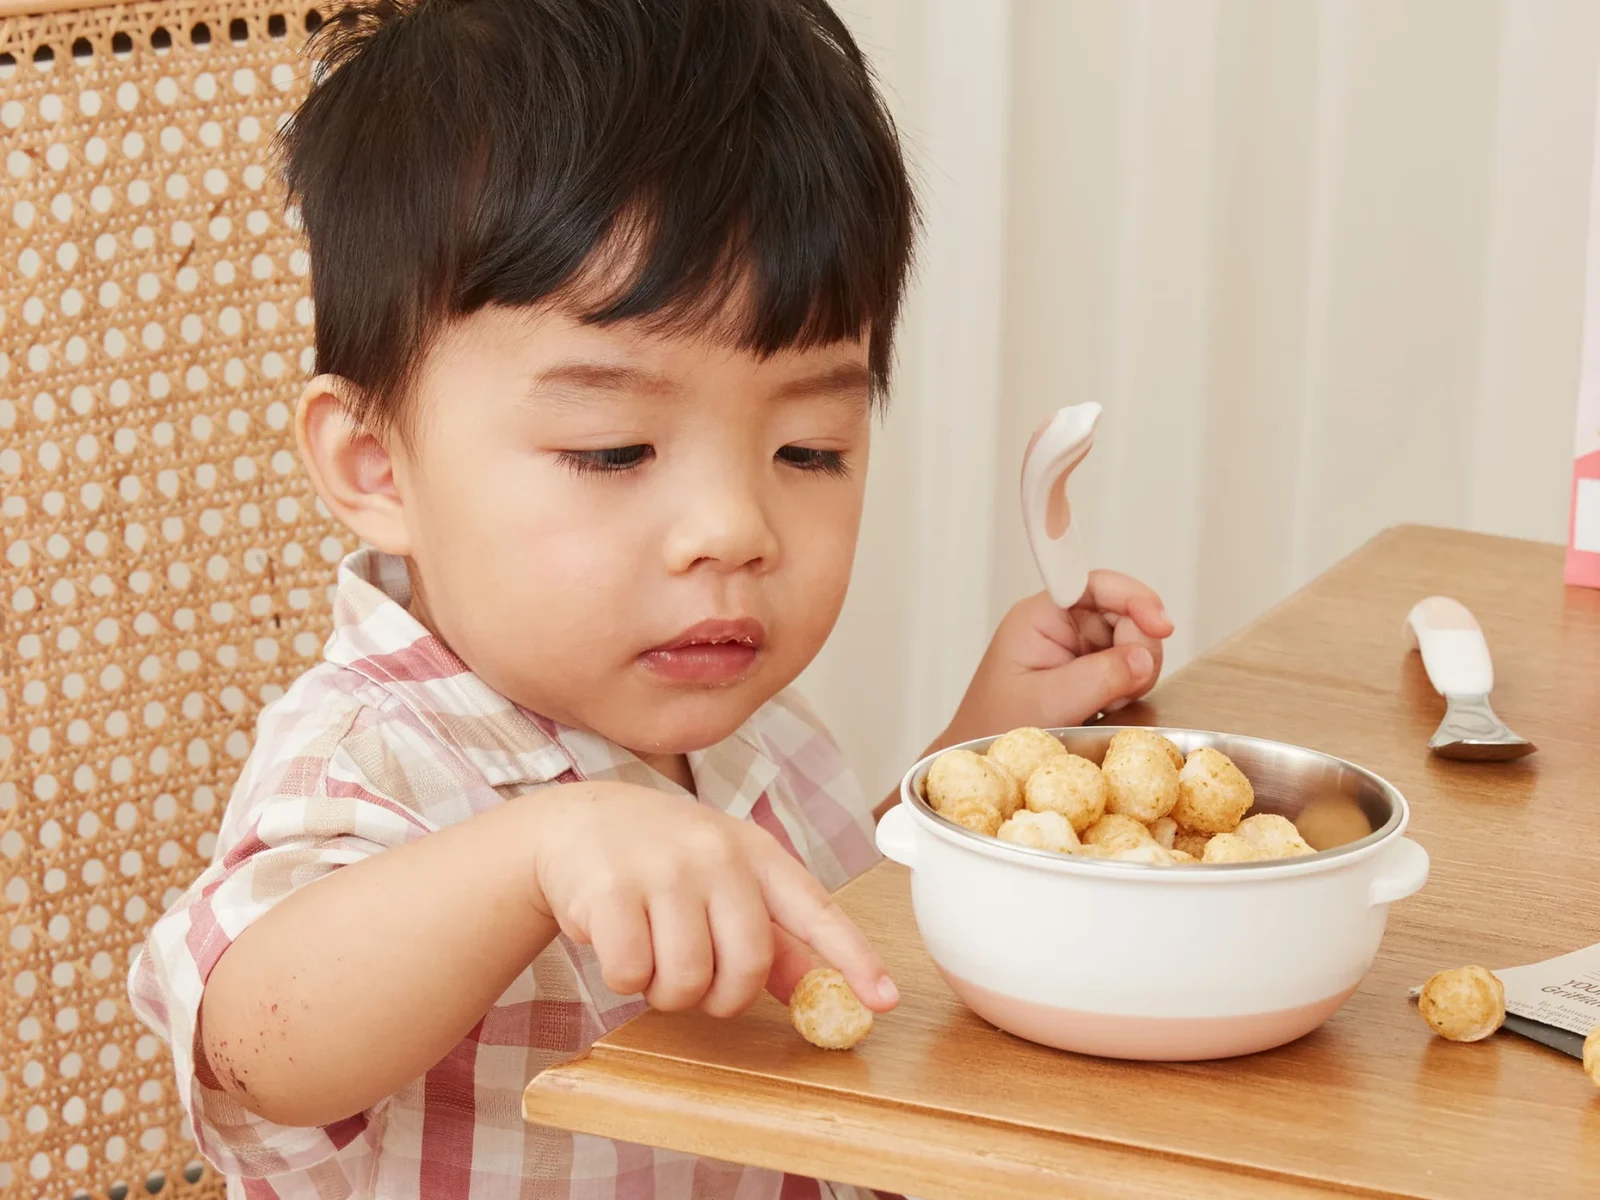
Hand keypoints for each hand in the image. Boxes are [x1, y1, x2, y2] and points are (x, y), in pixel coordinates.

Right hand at [527, 784, 897, 1017]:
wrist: (575, 823)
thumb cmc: (662, 861)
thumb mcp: (724, 881)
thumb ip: (771, 936)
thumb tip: (816, 990)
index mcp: (755, 854)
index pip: (815, 909)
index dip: (853, 957)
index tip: (884, 1000)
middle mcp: (717, 854)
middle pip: (748, 965)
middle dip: (721, 997)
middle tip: (698, 985)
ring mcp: (663, 868)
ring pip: (688, 980)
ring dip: (667, 991)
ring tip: (651, 955)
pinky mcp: (611, 889)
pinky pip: (632, 974)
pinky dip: (624, 978)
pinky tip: (614, 940)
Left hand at [944, 571, 1172, 743]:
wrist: (982, 756)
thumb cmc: (996, 728)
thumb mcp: (1048, 702)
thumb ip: (1099, 677)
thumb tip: (1145, 657)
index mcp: (1040, 616)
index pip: (1095, 584)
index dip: (1134, 597)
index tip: (1161, 625)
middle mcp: (1060, 623)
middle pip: (1124, 611)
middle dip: (1138, 647)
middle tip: (1126, 688)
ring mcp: (1076, 645)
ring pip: (1133, 640)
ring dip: (1134, 673)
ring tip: (1107, 703)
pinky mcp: (1088, 667)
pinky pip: (1128, 665)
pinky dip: (1129, 687)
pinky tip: (1108, 707)